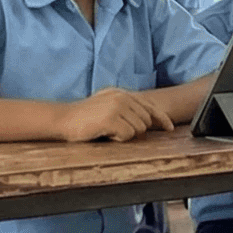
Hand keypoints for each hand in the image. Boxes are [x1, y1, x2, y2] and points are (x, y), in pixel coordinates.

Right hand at [59, 88, 173, 142]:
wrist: (63, 119)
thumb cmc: (84, 117)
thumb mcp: (106, 104)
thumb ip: (125, 107)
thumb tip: (147, 120)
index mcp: (122, 93)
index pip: (150, 106)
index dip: (161, 118)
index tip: (170, 128)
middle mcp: (122, 97)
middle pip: (146, 120)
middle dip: (135, 130)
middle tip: (115, 131)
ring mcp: (117, 107)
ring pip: (138, 129)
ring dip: (125, 135)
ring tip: (108, 131)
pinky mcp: (111, 118)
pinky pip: (127, 135)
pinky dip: (118, 139)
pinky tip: (106, 134)